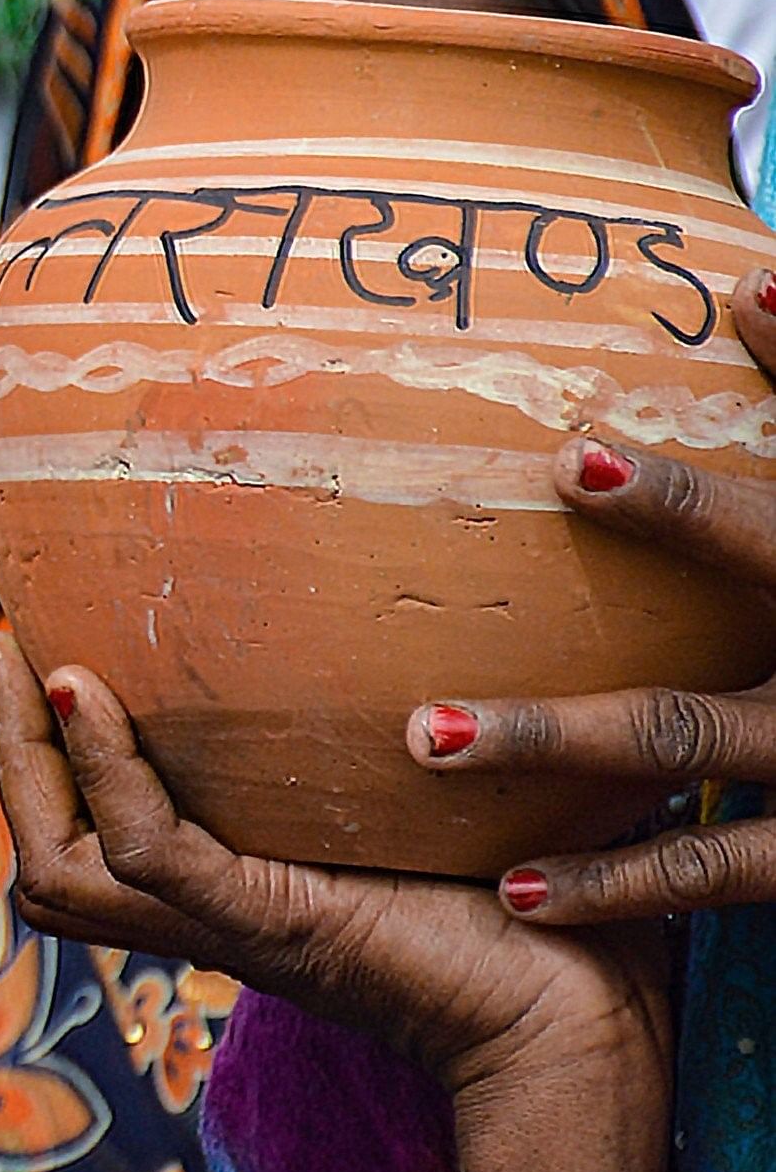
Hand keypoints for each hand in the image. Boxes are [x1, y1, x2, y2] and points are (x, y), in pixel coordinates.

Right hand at [0, 631, 665, 1085]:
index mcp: (227, 896)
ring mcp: (231, 925)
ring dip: (29, 764)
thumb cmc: (514, 908)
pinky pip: (146, 853)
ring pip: (61, 868)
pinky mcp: (271, 923)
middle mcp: (209, 918)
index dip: (34, 760)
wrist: (576, 1009)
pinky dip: (103, 771)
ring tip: (30, 668)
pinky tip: (89, 697)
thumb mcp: (397, 810)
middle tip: (1, 651)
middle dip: (3, 754)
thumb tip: (346, 624)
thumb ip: (351, 750)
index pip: (82, 841)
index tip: (24, 659)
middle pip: (41, 861)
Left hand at [409, 269, 775, 921]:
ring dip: (559, 758)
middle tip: (440, 686)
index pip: (775, 539)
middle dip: (578, 701)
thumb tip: (754, 278)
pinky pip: (717, 868)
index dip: (683, 509)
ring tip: (429, 744)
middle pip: (713, 684)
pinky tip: (512, 893)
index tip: (568, 461)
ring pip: (691, 763)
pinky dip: (619, 884)